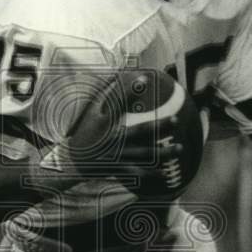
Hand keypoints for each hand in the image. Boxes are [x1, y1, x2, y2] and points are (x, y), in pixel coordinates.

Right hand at [43, 71, 183, 187]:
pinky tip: (166, 172)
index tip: (144, 79)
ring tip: (180, 148)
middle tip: (175, 120)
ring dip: (163, 152)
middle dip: (158, 126)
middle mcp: (112, 138)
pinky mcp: (117, 168)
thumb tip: (119, 78)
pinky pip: (137, 172)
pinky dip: (152, 174)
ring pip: (143, 154)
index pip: (117, 103)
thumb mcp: (90, 113)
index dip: (130, 91)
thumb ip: (106, 98)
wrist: (71, 161)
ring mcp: (116, 155)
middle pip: (139, 131)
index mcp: (104, 122)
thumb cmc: (84, 133)